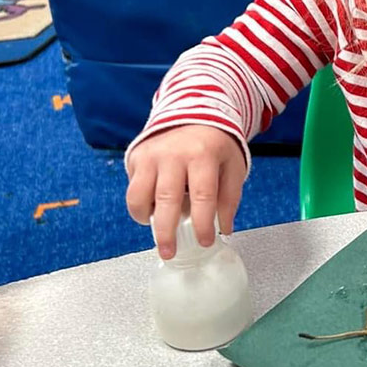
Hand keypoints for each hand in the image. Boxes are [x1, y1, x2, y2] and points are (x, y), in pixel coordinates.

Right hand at [125, 125, 245, 258]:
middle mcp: (173, 153)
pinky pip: (133, 189)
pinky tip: (155, 208)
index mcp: (203, 154)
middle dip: (166, 232)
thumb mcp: (232, 167)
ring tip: (159, 230)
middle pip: (166, 199)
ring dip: (146, 219)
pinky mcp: (136, 156)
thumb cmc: (215, 145)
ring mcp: (151, 154)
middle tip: (168, 252)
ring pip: (139, 196)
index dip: (202, 223)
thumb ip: (229, 199)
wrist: (193, 114)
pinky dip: (141, 205)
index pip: (202, 196)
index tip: (204, 242)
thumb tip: (223, 230)